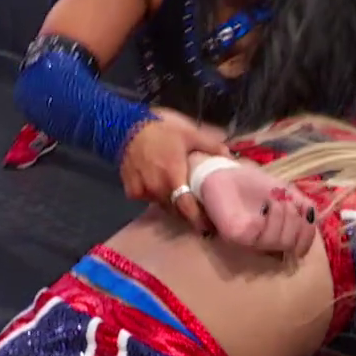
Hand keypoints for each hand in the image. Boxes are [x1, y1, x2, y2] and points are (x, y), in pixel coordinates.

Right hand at [120, 112, 230, 233]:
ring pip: (163, 206)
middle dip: (188, 213)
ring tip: (181, 200)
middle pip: (176, 210)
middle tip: (199, 211)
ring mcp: (143, 192)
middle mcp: (157, 189)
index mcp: (173, 177)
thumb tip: (229, 156)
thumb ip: (210, 146)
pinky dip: (155, 197)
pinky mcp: (132, 191)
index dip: (198, 220)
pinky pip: (148, 200)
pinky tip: (160, 187)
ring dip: (172, 205)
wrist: (127, 128)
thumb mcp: (190, 134)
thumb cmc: (161, 131)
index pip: (186, 207)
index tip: (209, 227)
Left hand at [197, 163, 318, 257]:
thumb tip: (313, 220)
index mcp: (275, 235)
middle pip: (288, 243)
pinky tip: (265, 205)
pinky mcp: (233, 235)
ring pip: (274, 241)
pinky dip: (266, 218)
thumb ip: (304, 206)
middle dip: (293, 219)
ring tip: (274, 199)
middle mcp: (261, 243)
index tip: (303, 213)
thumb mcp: (287, 191)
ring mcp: (246, 241)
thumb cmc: (254, 183)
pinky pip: (256, 233)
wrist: (222, 172)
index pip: (300, 246)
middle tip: (285, 200)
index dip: (307, 233)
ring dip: (281, 216)